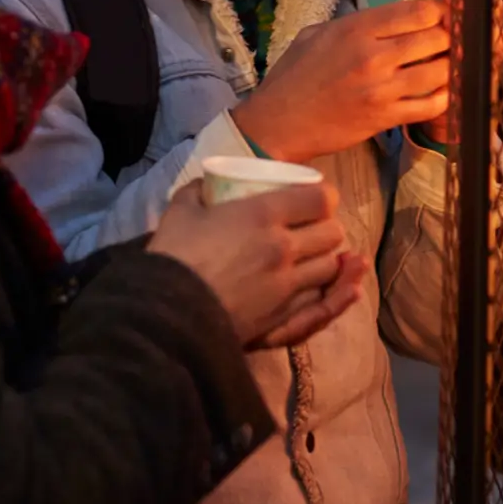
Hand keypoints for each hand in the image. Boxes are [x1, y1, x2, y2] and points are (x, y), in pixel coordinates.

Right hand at [148, 179, 366, 349]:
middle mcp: (285, 248)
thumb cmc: (174, 256)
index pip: (320, 200)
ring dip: (328, 261)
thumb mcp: (181, 211)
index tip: (316, 199)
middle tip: (313, 230)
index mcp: (264, 214)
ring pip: (331, 269)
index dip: (325, 197)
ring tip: (315, 259)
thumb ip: (197, 192)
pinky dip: (330, 294)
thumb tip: (204, 185)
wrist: (167, 314)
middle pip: (332, 234)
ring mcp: (288, 286)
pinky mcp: (283, 318)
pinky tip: (336, 289)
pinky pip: (321, 304)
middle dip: (327, 228)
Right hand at [231, 0, 450, 164]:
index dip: (442, 9)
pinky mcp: (386, 118)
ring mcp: (382, 89)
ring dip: (451, 65)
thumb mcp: (316, 33)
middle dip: (451, 36)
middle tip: (452, 39)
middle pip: (437, 37)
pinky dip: (444, 97)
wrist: (278, 123)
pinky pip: (431, 105)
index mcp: (357, 29)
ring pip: (441, 71)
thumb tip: (388, 15)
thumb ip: (354, 22)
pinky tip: (443, 91)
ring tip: (450, 63)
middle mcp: (374, 56)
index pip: (419, 11)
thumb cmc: (293, 76)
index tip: (445, 12)